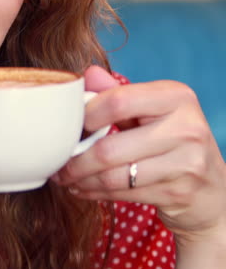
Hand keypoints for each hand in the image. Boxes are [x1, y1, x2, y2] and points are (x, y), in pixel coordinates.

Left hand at [52, 66, 225, 240]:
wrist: (211, 192)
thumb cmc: (176, 146)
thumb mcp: (156, 114)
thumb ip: (122, 95)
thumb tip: (88, 74)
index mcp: (177, 97)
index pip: (118, 100)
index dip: (84, 116)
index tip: (68, 128)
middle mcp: (186, 127)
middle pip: (110, 147)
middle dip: (75, 160)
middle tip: (58, 164)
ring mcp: (186, 162)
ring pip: (113, 175)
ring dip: (82, 180)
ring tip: (67, 179)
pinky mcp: (178, 192)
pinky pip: (123, 194)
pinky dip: (95, 194)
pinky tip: (83, 190)